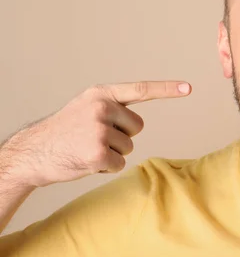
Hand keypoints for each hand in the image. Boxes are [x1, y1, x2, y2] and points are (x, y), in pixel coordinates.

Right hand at [1, 81, 191, 187]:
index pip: (140, 90)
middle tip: (94, 138)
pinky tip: (86, 161)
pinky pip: (119, 164)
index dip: (166, 89)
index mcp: (101, 94)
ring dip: (112, 153)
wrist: (33, 153)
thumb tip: (138, 121)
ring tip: (86, 148)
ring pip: (129, 147)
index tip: (188, 88)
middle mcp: (102, 108)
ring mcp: (99, 130)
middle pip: (137, 127)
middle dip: (122, 136)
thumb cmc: (64, 132)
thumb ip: (112, 107)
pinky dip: (106, 168)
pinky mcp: (97, 154)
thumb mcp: (86, 107)